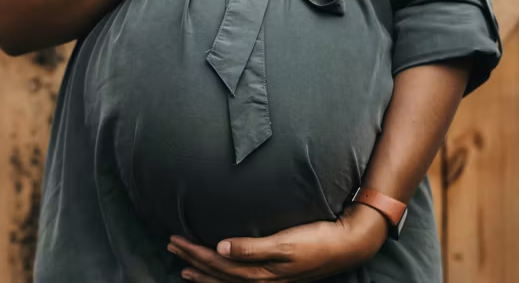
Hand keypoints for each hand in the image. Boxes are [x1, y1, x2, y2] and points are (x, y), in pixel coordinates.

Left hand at [166, 203, 389, 281]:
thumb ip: (252, 248)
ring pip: (228, 281)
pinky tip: (221, 274)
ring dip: (204, 273)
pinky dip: (224, 279)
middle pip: (219, 274)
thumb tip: (220, 248)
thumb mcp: (285, 243)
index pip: (218, 264)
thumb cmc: (318, 240)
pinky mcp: (277, 277)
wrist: (348, 245)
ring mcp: (270, 281)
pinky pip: (241, 281)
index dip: (195, 253)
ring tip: (184, 269)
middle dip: (193, 262)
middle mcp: (263, 281)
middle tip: (171, 247)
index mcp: (261, 274)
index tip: (175, 239)